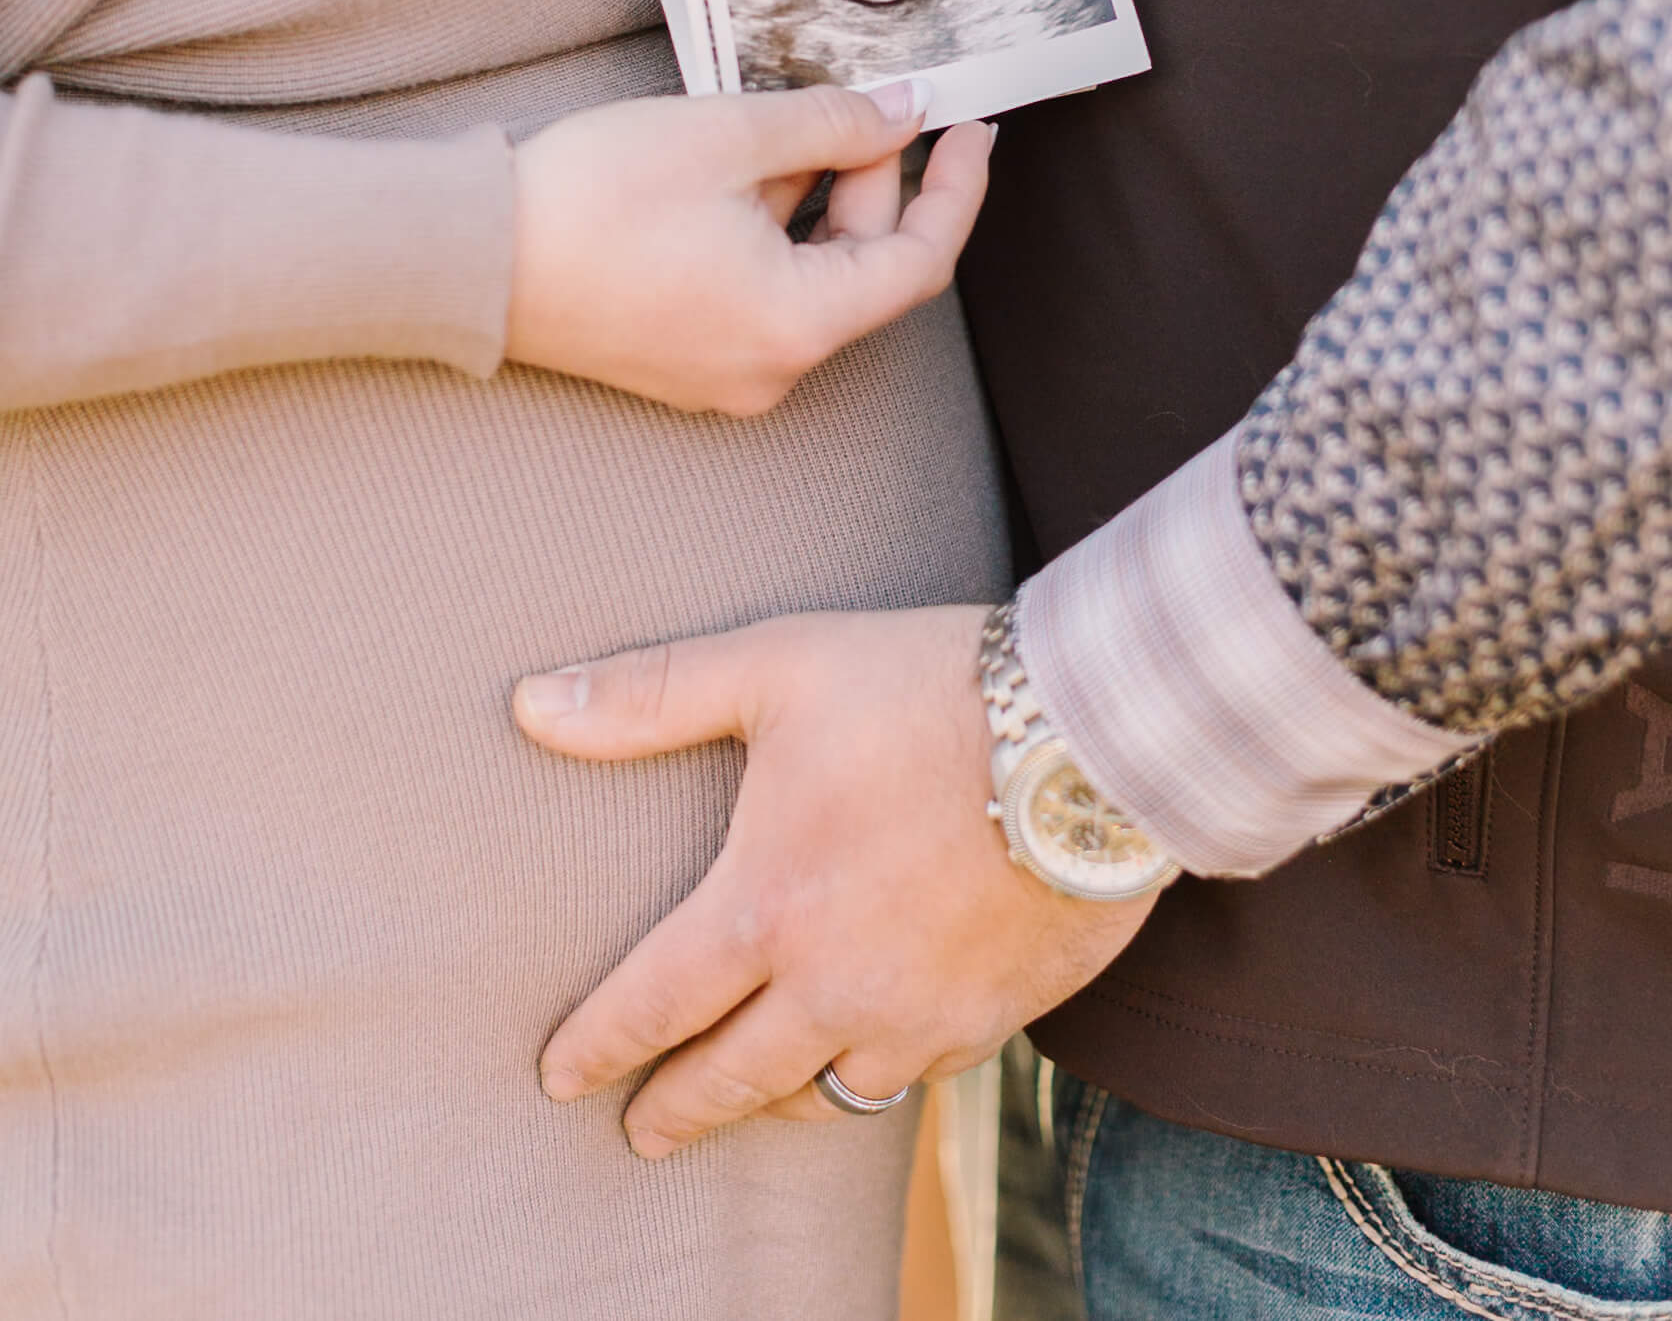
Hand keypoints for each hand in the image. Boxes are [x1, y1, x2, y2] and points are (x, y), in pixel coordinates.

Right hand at [504, 81, 993, 415]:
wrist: (468, 257)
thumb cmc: (589, 200)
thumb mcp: (727, 137)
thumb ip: (831, 125)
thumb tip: (902, 116)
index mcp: (796, 324)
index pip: (920, 261)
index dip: (957, 189)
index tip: (973, 130)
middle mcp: (771, 367)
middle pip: (862, 268)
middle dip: (872, 180)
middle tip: (858, 104)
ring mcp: (724, 371)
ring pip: (810, 276)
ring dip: (815, 201)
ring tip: (781, 128)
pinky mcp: (684, 358)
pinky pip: (761, 292)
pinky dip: (771, 232)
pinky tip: (740, 173)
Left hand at [512, 606, 1156, 1156]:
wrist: (1096, 736)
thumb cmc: (926, 689)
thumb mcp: (776, 667)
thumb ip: (649, 696)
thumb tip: (530, 706)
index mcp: (765, 908)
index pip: (654, 1003)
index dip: (599, 1045)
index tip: (559, 1077)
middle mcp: (834, 986)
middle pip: (733, 1077)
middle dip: (676, 1109)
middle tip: (642, 1133)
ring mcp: (921, 1013)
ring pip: (829, 1094)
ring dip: (777, 1103)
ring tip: (753, 1101)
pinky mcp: (996, 1015)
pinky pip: (916, 1074)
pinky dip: (875, 1077)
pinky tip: (871, 1061)